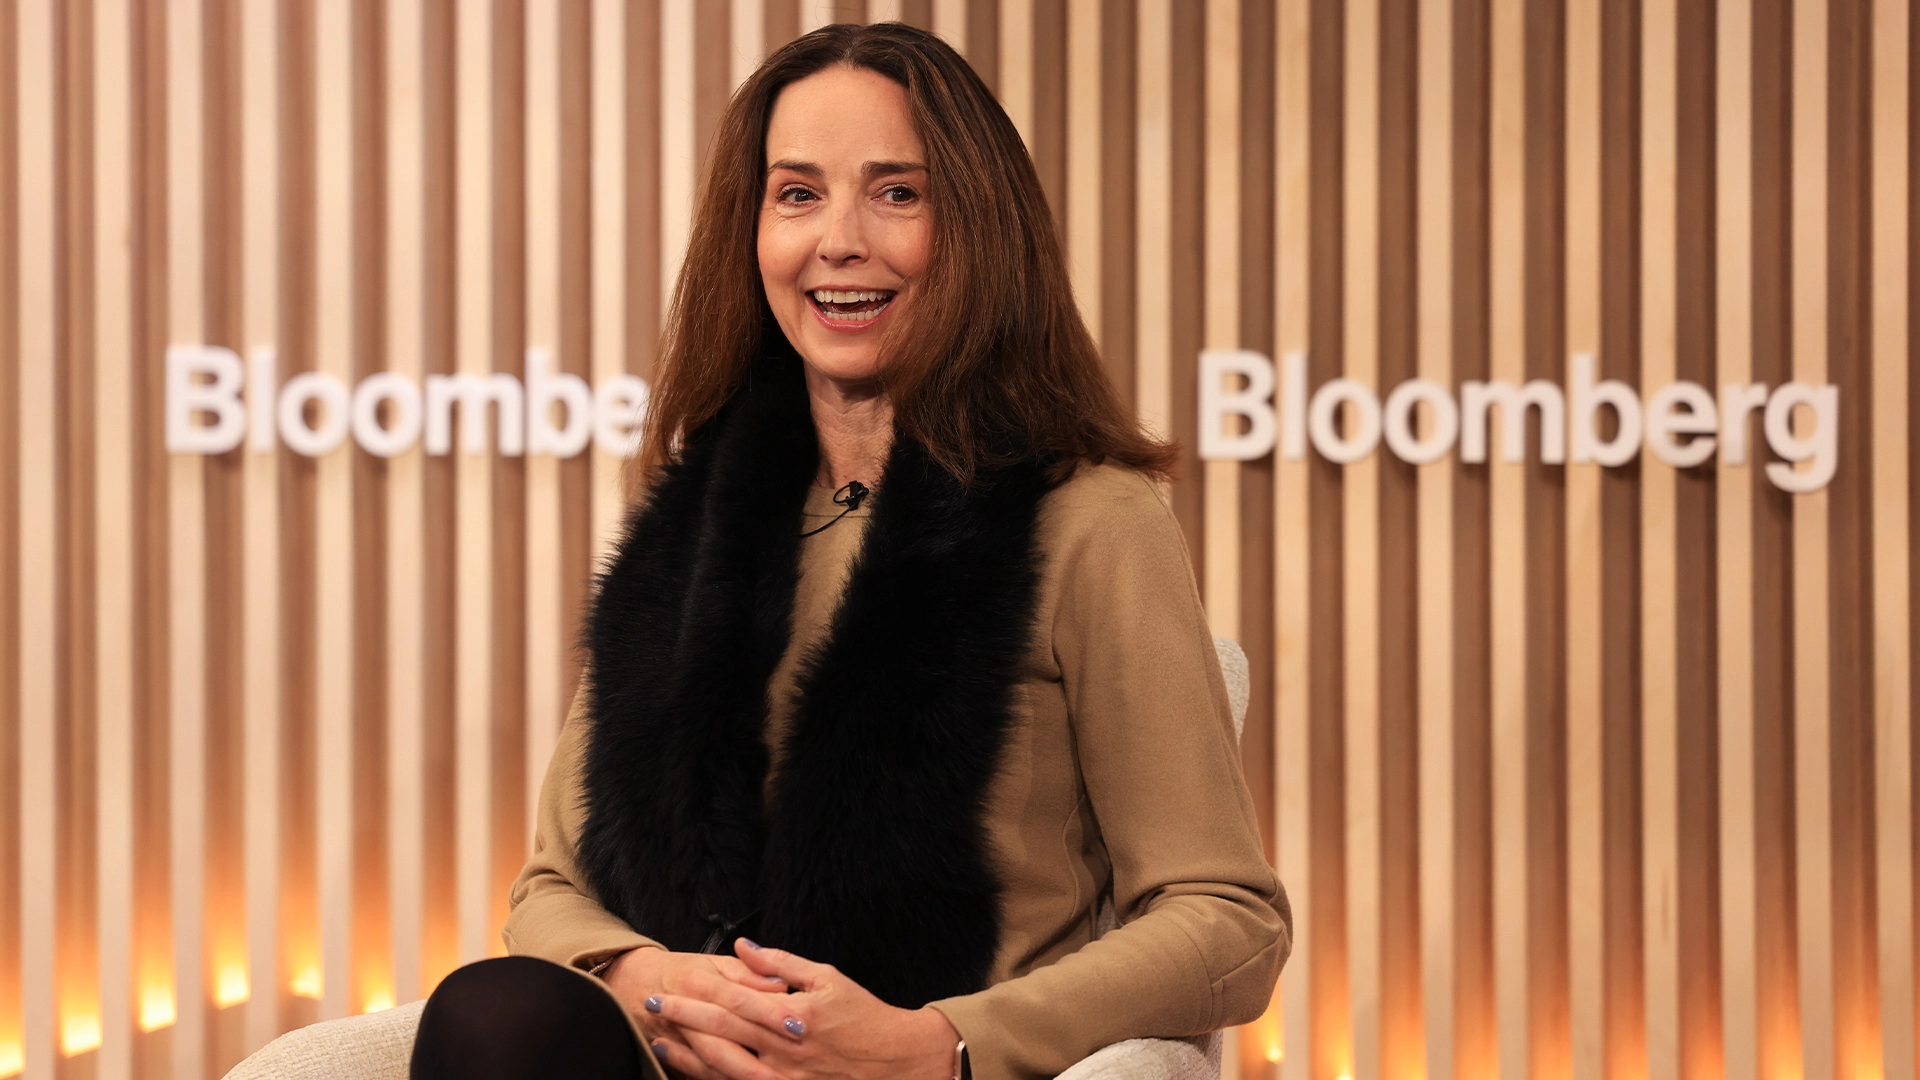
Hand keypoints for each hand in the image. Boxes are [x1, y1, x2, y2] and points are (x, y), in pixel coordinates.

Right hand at [601, 947, 792, 1075]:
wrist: (634, 985)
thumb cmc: (682, 972)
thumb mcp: (715, 963)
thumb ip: (750, 973)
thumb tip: (781, 985)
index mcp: (702, 982)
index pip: (741, 999)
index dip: (770, 1013)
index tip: (798, 1024)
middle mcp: (690, 1011)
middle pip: (726, 1036)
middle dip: (759, 1053)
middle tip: (791, 1066)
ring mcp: (681, 1038)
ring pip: (712, 1061)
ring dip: (742, 1073)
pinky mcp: (675, 1058)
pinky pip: (700, 1074)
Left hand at [645, 938, 959, 1079]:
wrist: (898, 1064)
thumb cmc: (865, 1019)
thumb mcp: (828, 979)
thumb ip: (781, 964)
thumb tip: (746, 946)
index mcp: (791, 1016)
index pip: (729, 1005)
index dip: (692, 998)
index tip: (664, 991)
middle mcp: (783, 1052)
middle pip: (719, 1037)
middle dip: (680, 1023)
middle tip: (651, 1011)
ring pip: (724, 1070)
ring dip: (689, 1058)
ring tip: (662, 1046)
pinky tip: (697, 1073)